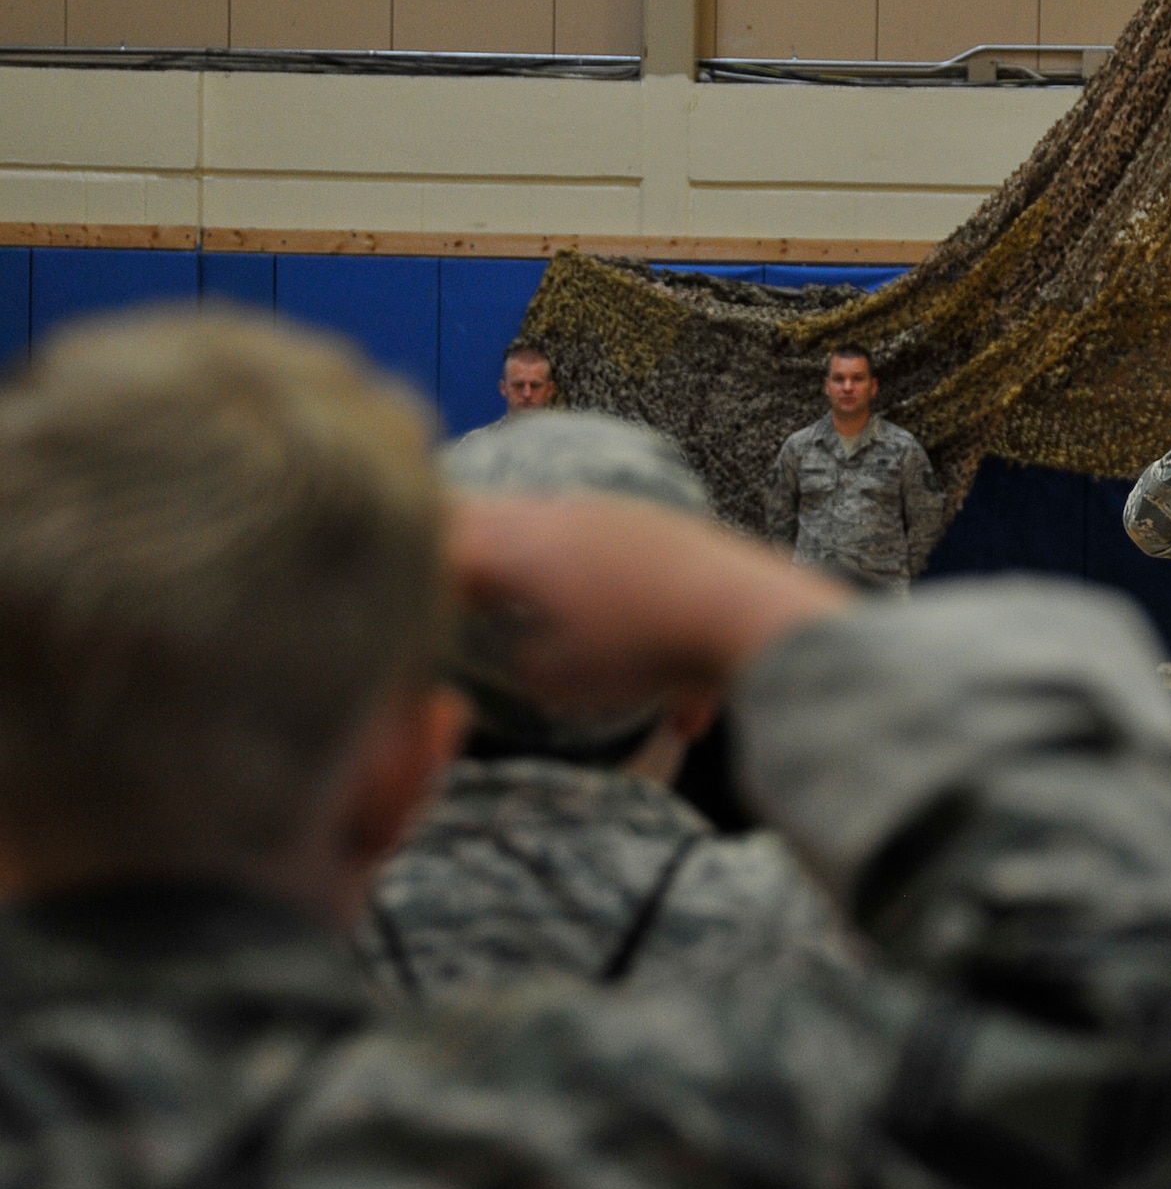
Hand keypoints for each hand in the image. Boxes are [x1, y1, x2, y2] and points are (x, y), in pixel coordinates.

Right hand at [449, 493, 852, 710]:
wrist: (745, 611)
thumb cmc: (642, 649)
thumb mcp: (552, 679)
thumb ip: (509, 661)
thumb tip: (505, 648)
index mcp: (516, 543)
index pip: (438, 547)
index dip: (414, 581)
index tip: (408, 612)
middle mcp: (555, 512)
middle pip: (485, 521)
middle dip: (460, 558)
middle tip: (447, 595)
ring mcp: (606, 509)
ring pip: (537, 522)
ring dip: (516, 555)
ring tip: (512, 597)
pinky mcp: (649, 521)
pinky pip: (588, 535)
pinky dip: (570, 564)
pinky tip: (585, 598)